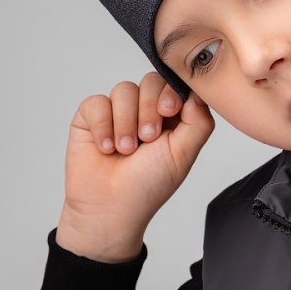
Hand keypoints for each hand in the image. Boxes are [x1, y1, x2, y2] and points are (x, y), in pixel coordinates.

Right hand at [56, 72, 214, 261]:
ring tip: (125, 151)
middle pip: (151, 81)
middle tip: (147, 139)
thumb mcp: (183, 154)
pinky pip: (97, 102)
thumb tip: (199, 93)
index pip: (175, 84)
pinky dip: (102, 126)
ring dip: (126, 122)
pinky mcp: (90, 117)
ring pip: (124, 90)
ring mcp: (117, 112)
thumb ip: (198, 122)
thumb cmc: (148, 186)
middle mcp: (144, 110)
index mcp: (170, 117)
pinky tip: (105, 148)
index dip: (172, 93)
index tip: (169, 111)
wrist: (110, 208)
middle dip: (149, 109)